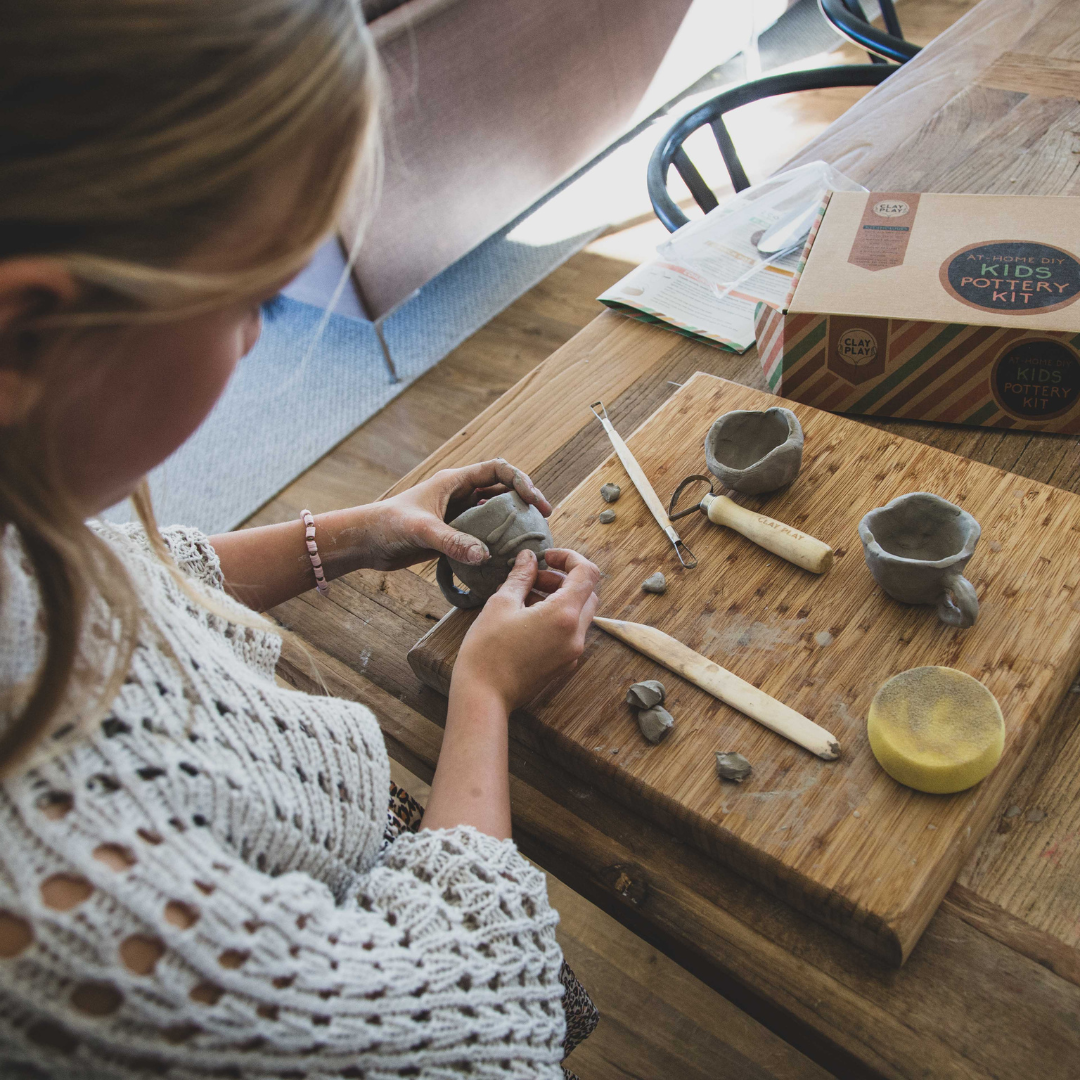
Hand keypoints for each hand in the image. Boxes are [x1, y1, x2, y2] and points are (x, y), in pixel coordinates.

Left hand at [359, 459, 551, 571]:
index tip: (536, 502)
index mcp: (455, 481)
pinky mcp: (453, 534)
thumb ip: (452, 542)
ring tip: (531, 540)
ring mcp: (458, 515)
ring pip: (495, 513)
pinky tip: (505, 557)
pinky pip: (483, 534)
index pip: (498, 470)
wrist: (366, 541)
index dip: (522, 481)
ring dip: (513, 523)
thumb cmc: (388, 526)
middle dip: (525, 502)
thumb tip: (484, 555)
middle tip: (543, 522)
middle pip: (503, 490)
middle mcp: (460, 495)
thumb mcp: (421, 531)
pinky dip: (497, 542)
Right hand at [453, 548, 600, 711]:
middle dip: (563, 579)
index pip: (588, 573)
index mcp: (564, 615)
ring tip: (525, 597)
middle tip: (533, 578)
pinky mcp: (564, 664)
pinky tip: (527, 619)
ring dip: (560, 598)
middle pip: (587, 593)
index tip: (547, 557)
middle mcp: (576, 635)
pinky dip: (557, 618)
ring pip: (579, 613)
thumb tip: (529, 558)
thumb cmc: (487, 651)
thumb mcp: (501, 604)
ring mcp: (572, 652)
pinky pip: (570, 632)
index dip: (570, 557)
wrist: (483, 697)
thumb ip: (521, 577)